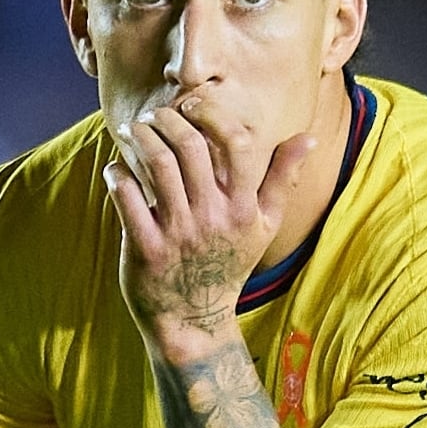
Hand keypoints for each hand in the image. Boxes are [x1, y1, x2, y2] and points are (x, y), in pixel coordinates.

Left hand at [105, 102, 320, 351]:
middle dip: (167, 119)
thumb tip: (309, 137)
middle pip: (190, 146)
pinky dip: (117, 173)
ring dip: (139, 137)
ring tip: (132, 130)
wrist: (194, 321)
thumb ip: (283, 179)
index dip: (212, 115)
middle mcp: (212, 218)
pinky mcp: (145, 249)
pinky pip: (126, 197)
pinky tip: (117, 168)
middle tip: (155, 114)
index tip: (193, 106)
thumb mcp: (264, 226)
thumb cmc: (229, 265)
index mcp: (243, 209)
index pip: (237, 145)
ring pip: (156, 164)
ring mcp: (178, 234)